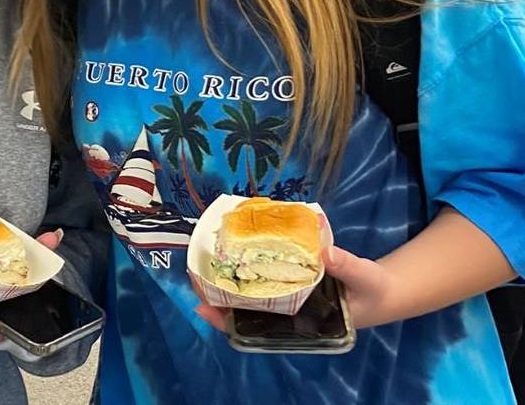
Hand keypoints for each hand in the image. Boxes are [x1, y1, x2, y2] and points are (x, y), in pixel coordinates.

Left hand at [194, 245, 396, 332]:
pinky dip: (251, 263)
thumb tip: (325, 252)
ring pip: (251, 293)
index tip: (203, 308)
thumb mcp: (365, 278)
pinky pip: (266, 274)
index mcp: (302, 323)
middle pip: (245, 310)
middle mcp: (290, 312)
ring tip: (203, 261)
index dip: (228, 321)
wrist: (384, 289)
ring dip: (228, 278)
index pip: (257, 328)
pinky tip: (235, 247)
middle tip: (193, 275)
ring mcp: (289, 295)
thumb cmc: (373, 291)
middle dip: (218, 295)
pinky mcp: (293, 277)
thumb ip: (347, 267)